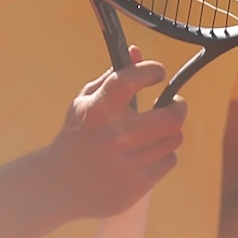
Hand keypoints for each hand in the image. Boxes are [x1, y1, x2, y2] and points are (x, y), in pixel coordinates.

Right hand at [41, 52, 183, 220]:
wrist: (59, 186)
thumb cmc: (76, 138)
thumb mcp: (85, 103)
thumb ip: (112, 77)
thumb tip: (137, 51)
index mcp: (98, 110)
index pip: (133, 78)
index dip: (152, 71)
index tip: (158, 73)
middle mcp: (115, 135)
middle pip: (172, 116)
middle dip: (178, 107)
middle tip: (174, 105)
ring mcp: (128, 162)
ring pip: (174, 138)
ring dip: (168, 133)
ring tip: (155, 133)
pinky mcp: (137, 184)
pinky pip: (169, 161)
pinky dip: (162, 156)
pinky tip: (146, 155)